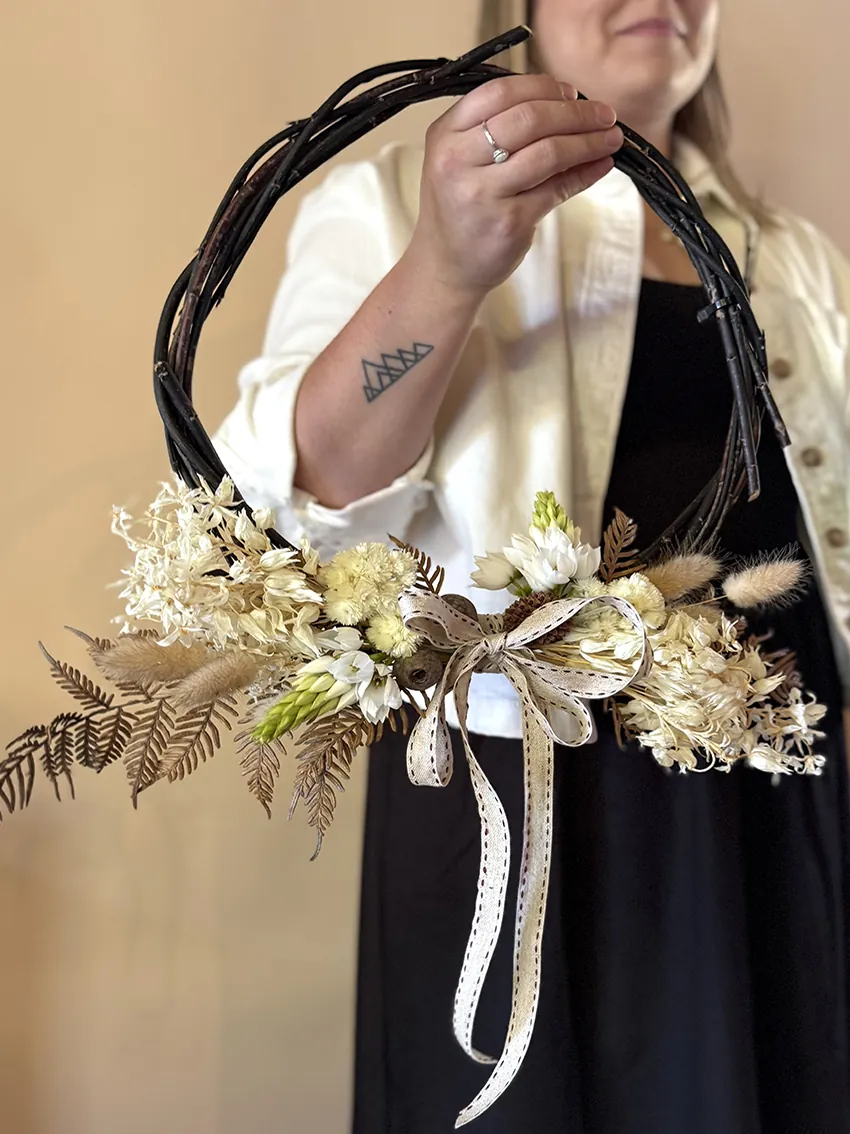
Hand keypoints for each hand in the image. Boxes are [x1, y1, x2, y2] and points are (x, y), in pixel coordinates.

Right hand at [406, 74, 622, 299]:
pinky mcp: (509, 222)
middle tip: (604, 114)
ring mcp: (483, 193)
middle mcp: (458, 160)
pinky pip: (557, 188)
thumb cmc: (459, 207)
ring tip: (611, 137)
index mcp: (446, 134)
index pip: (500, 92)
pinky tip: (601, 164)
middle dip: (575, 112)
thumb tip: (567, 102)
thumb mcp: (460, 158)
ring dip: (588, 141)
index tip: (571, 93)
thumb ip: (496, 128)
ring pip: (548, 151)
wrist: (445, 267)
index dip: (542, 87)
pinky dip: (586, 173)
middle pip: (529, 118)